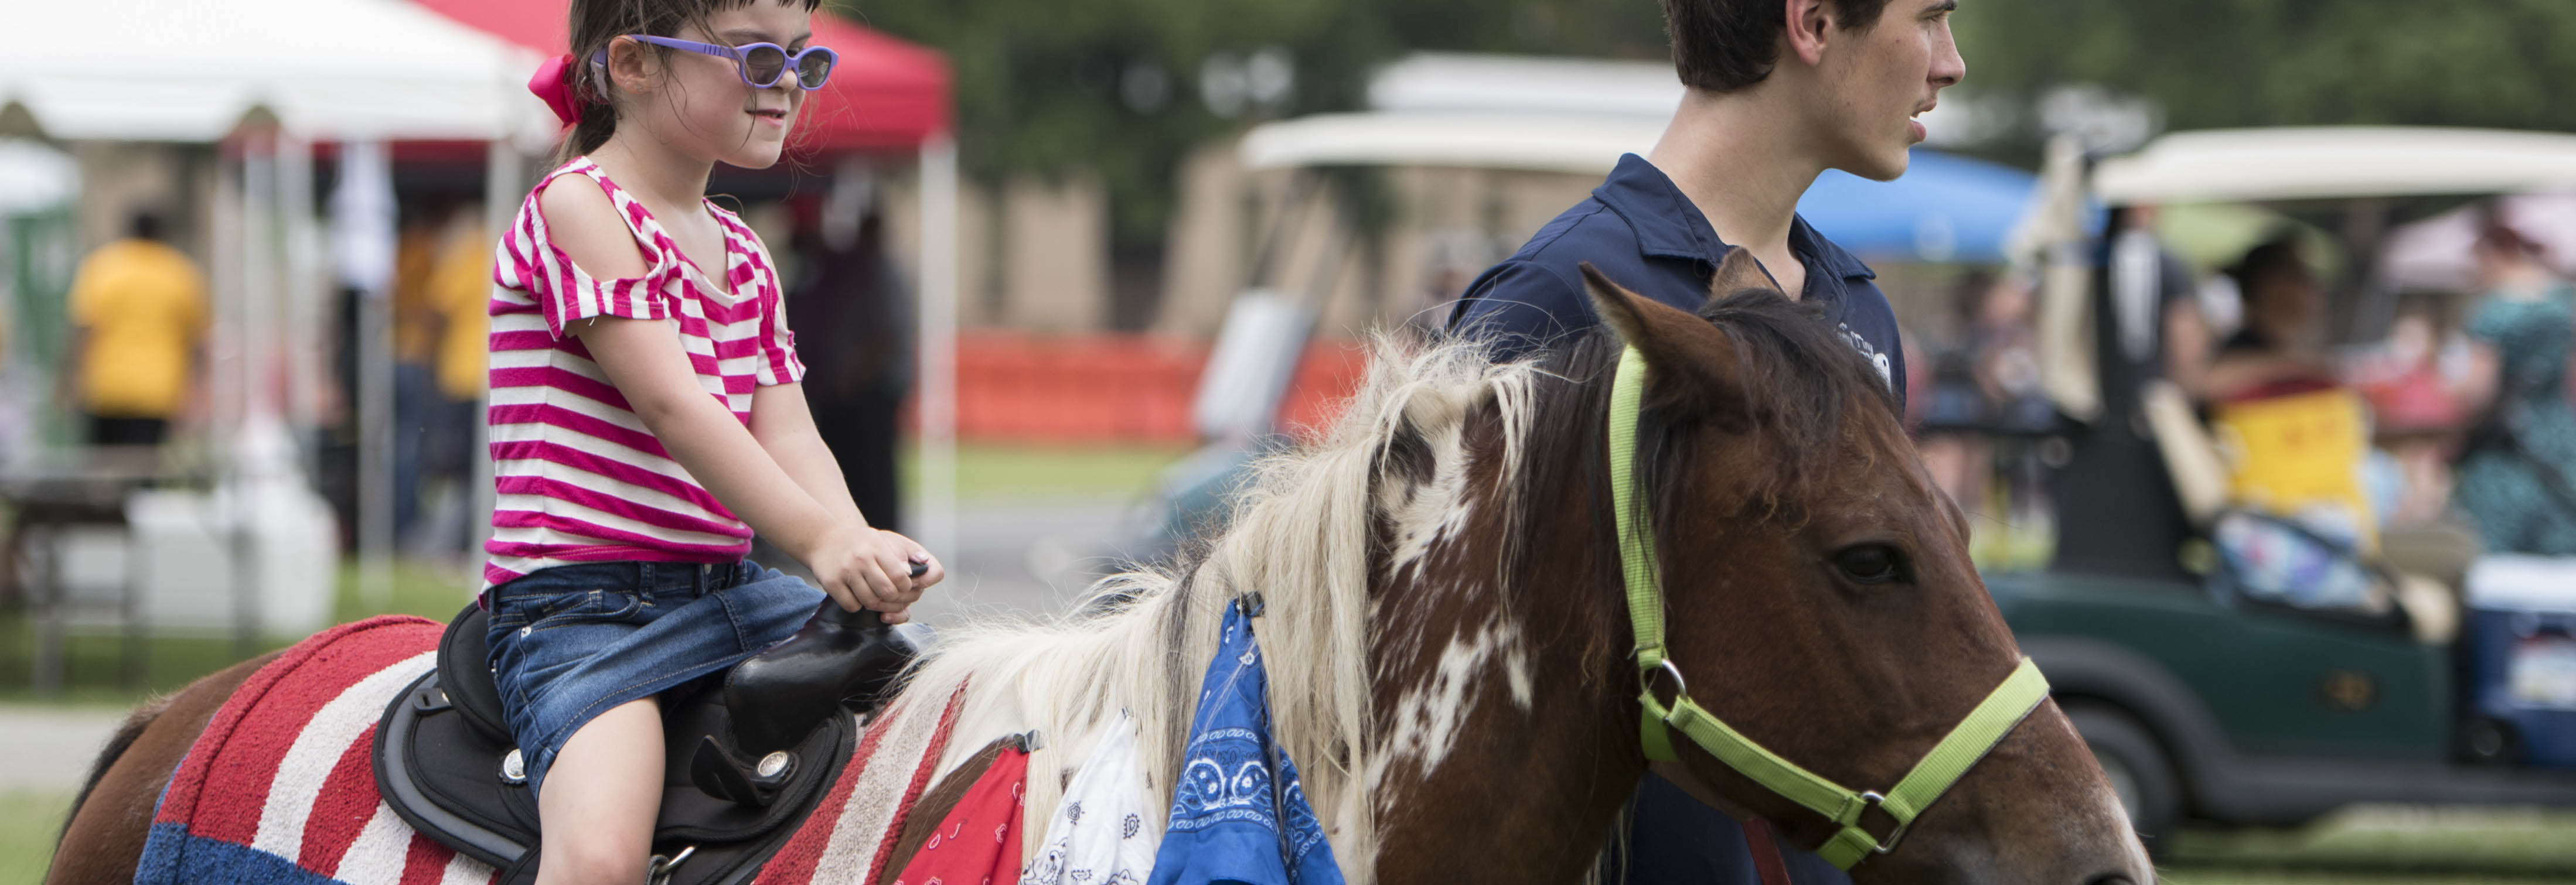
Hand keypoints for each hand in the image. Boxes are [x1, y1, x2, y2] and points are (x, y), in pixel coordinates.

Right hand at [799, 525, 942, 623]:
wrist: (821, 539)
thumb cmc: (857, 542)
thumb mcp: (879, 539)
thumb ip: (900, 554)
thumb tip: (921, 567)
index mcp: (876, 547)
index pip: (900, 577)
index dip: (906, 587)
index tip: (903, 587)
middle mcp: (861, 558)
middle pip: (887, 592)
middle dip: (892, 598)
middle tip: (889, 596)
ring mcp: (845, 571)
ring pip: (870, 602)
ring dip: (874, 603)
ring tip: (872, 594)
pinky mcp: (831, 583)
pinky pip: (852, 605)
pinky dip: (856, 605)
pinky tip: (856, 594)